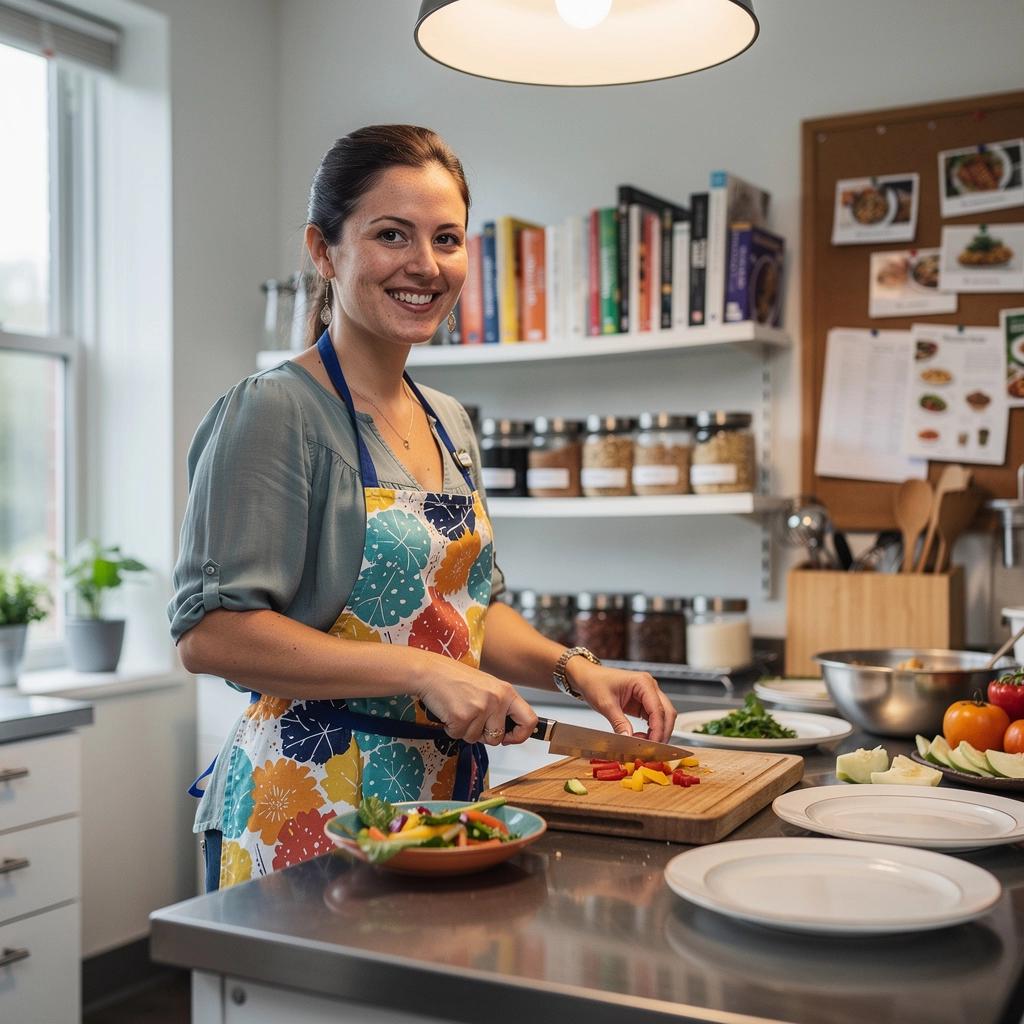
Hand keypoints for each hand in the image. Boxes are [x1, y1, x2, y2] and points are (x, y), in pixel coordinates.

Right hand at [415, 653, 537, 746]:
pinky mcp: (462, 717)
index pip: (529, 720)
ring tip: (458, 709)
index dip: (521, 735)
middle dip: (484, 735)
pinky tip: (449, 712)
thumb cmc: (455, 678)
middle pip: (498, 737)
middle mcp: (497, 700)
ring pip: (476, 738)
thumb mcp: (487, 687)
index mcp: (506, 691)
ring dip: (465, 730)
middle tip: (472, 720)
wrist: (430, 672)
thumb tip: (508, 731)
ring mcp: (480, 709)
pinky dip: (451, 728)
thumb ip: (500, 706)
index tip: (509, 738)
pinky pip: (459, 736)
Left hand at [566, 659, 676, 743]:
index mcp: (643, 682)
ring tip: (645, 744)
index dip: (658, 729)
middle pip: (667, 713)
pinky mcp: (644, 703)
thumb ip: (619, 723)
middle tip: (653, 749)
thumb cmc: (595, 683)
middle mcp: (650, 687)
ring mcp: (648, 695)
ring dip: (658, 732)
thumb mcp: (606, 704)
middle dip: (662, 732)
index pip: (658, 709)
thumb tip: (629, 740)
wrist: (588, 677)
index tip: (653, 745)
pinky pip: (654, 718)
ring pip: (663, 716)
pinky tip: (642, 738)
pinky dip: (651, 730)